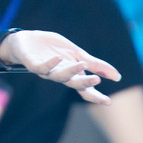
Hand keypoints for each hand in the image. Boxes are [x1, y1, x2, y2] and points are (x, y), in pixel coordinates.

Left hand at [0, 29, 120, 103]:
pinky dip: (49, 64)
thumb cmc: (51, 48)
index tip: (108, 102)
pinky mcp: (33, 64)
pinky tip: (57, 58)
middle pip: (74, 84)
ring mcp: (46, 71)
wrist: (25, 40)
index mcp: (71, 74)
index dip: (95, 96)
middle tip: (97, 80)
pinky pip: (41, 67)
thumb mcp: (77, 53)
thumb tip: (117, 76)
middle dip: (85, 83)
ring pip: (59, 76)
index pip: (85, 88)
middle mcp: (59, 76)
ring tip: (82, 64)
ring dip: (71, 71)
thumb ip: (94, 64)